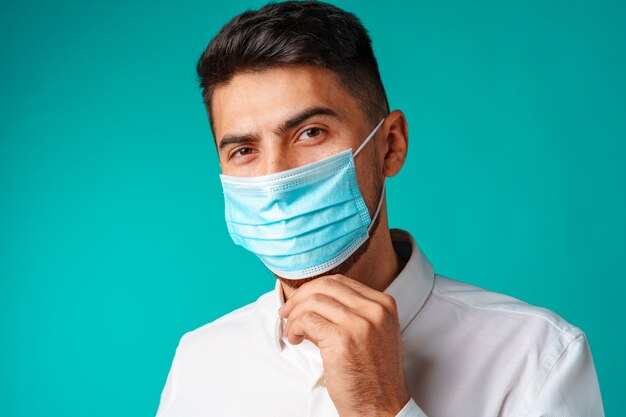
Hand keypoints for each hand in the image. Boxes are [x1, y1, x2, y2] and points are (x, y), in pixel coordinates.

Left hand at [278, 274, 409, 416]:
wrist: (381, 407)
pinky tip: (295, 339)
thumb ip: (347, 313)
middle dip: (300, 297)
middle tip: (287, 312)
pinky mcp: (342, 340)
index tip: (299, 301)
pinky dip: (294, 328)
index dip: (313, 289)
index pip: (340, 282)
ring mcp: (360, 323)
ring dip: (295, 315)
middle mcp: (374, 310)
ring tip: (292, 331)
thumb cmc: (372, 376)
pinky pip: (307, 321)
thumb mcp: (371, 333)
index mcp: (383, 305)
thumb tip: (309, 301)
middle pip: (325, 286)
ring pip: (313, 301)